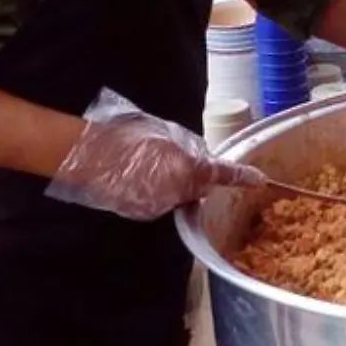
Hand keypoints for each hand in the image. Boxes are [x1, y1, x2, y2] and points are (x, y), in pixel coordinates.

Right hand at [45, 89, 265, 220]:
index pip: (222, 174)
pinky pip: (158, 202)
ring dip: (174, 184)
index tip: (260, 180)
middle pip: (199, 189)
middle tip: (176, 157)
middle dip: (196, 177)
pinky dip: (156, 192)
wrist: (85, 155)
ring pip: (178, 197)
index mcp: (186, 169)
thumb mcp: (164, 132)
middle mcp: (177, 193)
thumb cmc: (123, 135)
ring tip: (150, 164)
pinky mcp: (140, 213)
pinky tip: (138, 176)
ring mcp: (158, 206)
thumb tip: (198, 157)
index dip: (243, 178)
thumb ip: (187, 149)